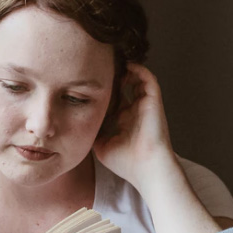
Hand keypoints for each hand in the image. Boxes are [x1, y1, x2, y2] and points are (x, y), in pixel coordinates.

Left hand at [94, 64, 176, 189]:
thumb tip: (78, 122)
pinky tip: (126, 65)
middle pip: (125, 87)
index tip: (87, 83)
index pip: (114, 100)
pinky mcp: (153, 101)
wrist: (146, 168)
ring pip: (137, 79)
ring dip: (126, 70)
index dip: (103, 91)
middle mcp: (135, 111)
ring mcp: (145, 105)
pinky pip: (148, 79)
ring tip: (111, 63)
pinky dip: (139, 69)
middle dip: (113, 77)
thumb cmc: (126, 162)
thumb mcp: (101, 146)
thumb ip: (93, 132)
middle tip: (97, 67)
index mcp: (125, 121)